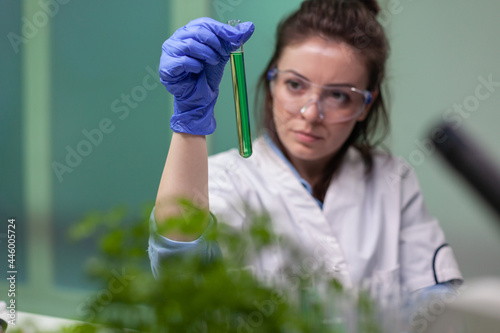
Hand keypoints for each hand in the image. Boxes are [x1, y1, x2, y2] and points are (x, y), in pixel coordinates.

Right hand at [159, 17, 253, 134]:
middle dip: (215, 42)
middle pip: (197, 31)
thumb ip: (234, 40)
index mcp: (190, 31)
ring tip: (213, 62)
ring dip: (207, 54)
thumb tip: (250, 26)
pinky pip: (182, 61)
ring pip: (189, 45)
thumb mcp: (224, 54)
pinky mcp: (166, 66)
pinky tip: (199, 70)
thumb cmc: (207, 74)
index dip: (221, 29)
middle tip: (223, 53)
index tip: (236, 37)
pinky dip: (195, 65)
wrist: (199, 97)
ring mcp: (170, 51)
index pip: (205, 23)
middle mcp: (178, 38)